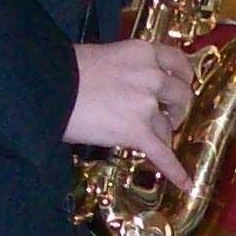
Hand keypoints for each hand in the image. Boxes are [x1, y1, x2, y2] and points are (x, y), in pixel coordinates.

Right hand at [65, 40, 195, 190]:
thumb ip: (126, 67)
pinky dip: (175, 171)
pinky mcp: (138, 132)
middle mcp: (152, 76)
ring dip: (162, 134)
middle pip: (181, 95)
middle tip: (166, 116)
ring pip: (168, 127)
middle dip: (176, 108)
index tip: (183, 82)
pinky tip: (185, 184)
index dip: (183, 75)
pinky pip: (163, 155)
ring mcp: (147, 105)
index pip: (178, 61)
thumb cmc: (65, 69)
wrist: (49, 88)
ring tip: (151, 140)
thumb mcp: (103, 55)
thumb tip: (127, 84)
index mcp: (144, 52)